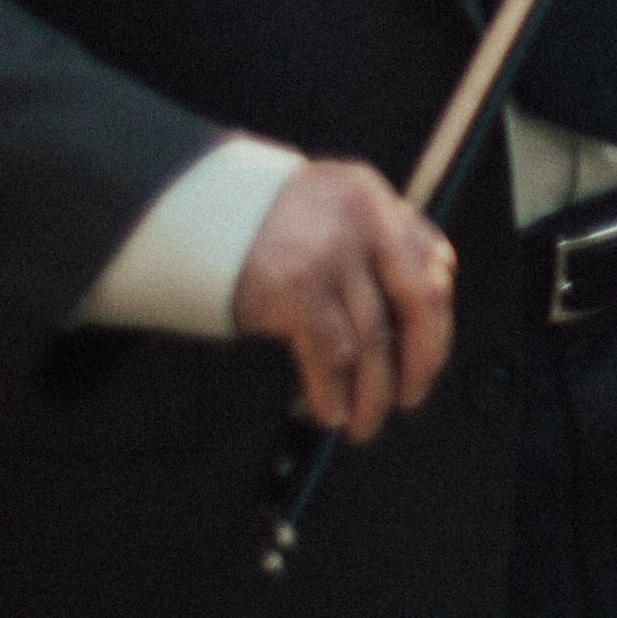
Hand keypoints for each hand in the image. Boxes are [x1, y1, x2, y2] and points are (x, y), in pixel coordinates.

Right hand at [228, 159, 455, 444]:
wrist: (179, 213)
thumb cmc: (249, 224)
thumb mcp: (322, 210)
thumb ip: (369, 242)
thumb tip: (419, 299)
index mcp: (372, 196)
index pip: (433, 262)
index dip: (437, 318)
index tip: (429, 354)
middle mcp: (361, 219)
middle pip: (419, 301)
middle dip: (421, 361)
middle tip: (409, 396)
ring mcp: (330, 251)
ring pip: (374, 339)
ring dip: (372, 393)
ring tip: (364, 420)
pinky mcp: (297, 286)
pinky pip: (333, 354)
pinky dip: (334, 392)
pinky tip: (331, 410)